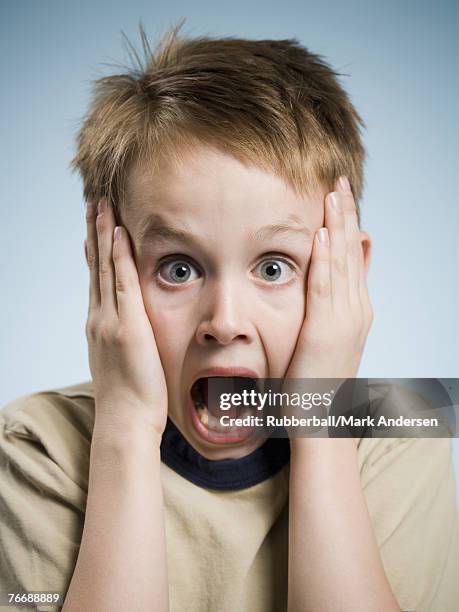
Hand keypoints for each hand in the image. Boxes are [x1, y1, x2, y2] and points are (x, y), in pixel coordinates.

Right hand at [84, 198, 167, 439]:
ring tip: (101, 205)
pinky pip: (122, 284)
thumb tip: (133, 331)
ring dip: (103, 234)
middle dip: (94, 232)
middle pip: (97, 267)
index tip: (95, 228)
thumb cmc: (129, 398)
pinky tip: (118, 234)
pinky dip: (119, 258)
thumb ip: (126, 341)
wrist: (124, 421)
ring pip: (106, 269)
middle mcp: (100, 318)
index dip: (96, 251)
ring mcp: (110, 321)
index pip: (98, 280)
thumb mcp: (123, 362)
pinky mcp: (126, 326)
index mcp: (101, 325)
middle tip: (93, 203)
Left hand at [284, 177, 372, 448]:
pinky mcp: (326, 330)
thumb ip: (332, 308)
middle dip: (345, 215)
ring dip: (337, 227)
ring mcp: (344, 319)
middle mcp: (355, 309)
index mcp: (355, 310)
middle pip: (350, 253)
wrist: (324, 418)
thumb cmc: (320, 379)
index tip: (341, 197)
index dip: (346, 224)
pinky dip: (325, 260)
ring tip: (334, 194)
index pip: (352, 257)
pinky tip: (322, 236)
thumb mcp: (330, 337)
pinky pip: (325, 288)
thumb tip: (328, 283)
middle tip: (340, 182)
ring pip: (341, 263)